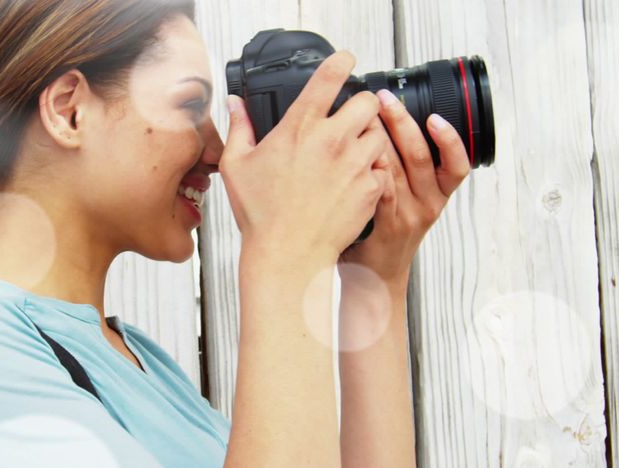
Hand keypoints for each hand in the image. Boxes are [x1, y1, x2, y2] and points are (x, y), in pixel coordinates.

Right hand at [219, 51, 387, 263]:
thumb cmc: (261, 215)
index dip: (342, 61)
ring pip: (380, 134)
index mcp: (300, 127)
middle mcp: (332, 140)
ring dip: (370, 139)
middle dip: (362, 106)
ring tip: (354, 153)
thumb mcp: (236, 166)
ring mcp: (355, 164)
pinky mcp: (371, 188)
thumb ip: (239, 128)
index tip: (346, 61)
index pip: (330, 77)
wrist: (287, 255)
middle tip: (351, 119)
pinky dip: (375, 172)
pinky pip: (383, 169)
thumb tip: (235, 104)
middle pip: (368, 101)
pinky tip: (356, 182)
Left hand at [337, 89, 471, 288]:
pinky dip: (372, 170)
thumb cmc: (383, 234)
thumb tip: (386, 125)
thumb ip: (402, 170)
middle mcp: (428, 205)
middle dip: (403, 123)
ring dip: (382, 139)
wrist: (374, 279)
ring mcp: (408, 216)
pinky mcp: (387, 226)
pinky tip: (361, 154)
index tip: (436, 115)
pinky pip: (382, 192)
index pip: (457, 164)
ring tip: (368, 116)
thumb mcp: (405, 202)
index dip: (450, 139)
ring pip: (400, 170)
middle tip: (386, 99)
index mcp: (437, 195)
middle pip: (422, 157)